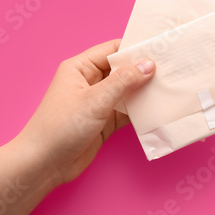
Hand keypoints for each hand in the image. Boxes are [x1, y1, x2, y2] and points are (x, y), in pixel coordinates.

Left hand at [17, 39, 155, 185]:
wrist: (45, 164)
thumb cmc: (61, 127)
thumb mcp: (95, 100)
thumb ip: (123, 81)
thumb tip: (148, 64)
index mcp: (80, 68)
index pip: (112, 50)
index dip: (135, 49)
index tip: (160, 50)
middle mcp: (89, 82)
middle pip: (122, 70)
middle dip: (143, 71)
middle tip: (170, 70)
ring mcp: (97, 103)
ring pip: (126, 91)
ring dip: (143, 92)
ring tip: (168, 88)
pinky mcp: (104, 121)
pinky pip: (126, 111)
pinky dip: (140, 111)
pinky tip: (157, 109)